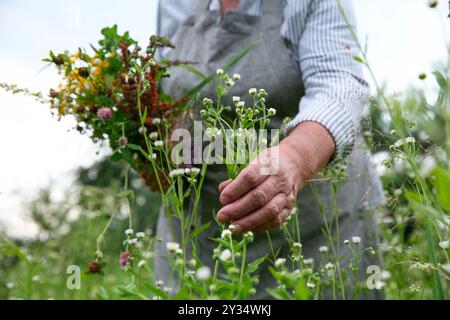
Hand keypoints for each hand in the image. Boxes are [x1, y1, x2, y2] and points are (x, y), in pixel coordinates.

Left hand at [217, 121, 334, 233]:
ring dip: (248, 221)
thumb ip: (237, 177)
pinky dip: (259, 226)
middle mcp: (279, 180)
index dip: (235, 189)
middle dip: (238, 209)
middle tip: (222, 217)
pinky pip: (276, 221)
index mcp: (268, 164)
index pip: (250, 177)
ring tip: (232, 228)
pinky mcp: (289, 207)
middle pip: (258, 197)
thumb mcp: (252, 162)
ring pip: (268, 211)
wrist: (293, 165)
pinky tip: (246, 229)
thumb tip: (223, 190)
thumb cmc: (266, 164)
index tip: (222, 199)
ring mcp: (286, 195)